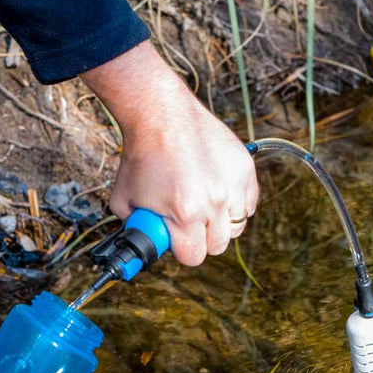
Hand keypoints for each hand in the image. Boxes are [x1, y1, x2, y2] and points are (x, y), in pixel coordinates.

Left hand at [80, 42, 258, 265]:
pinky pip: (248, 203)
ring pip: (237, 226)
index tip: (178, 239)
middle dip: (203, 238)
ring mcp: (234, 184)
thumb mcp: (124, 201)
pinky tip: (219, 190)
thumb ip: (138, 228)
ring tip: (205, 203)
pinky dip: (236, 203)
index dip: (184, 250)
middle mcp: (215, 202)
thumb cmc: (142, 156)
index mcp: (186, 213)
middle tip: (191, 222)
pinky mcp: (245, 169)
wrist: (161, 115)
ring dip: (221, 222)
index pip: (194, 257)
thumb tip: (147, 241)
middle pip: (219, 246)